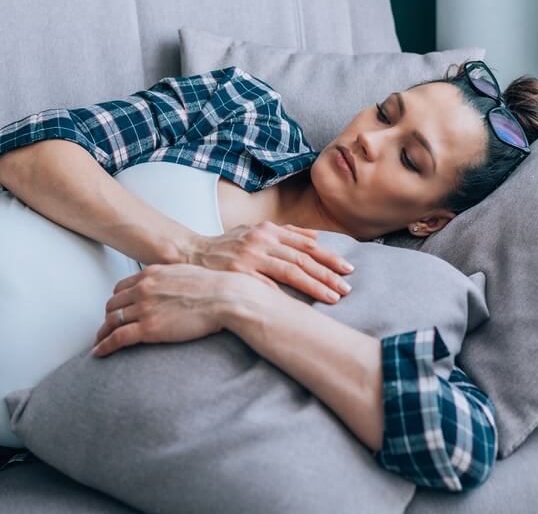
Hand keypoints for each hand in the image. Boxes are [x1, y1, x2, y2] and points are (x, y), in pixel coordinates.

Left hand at [91, 263, 261, 356]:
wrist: (225, 297)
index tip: (117, 310)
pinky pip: (118, 337)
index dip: (117, 301)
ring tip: (100, 342)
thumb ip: (173, 279)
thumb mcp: (188, 274)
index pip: (122, 288)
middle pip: (113, 304)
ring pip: (112, 321)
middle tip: (107, 328)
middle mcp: (143, 288)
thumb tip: (176, 286)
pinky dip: (104, 345)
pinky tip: (99, 352)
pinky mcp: (148, 328)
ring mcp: (144, 308)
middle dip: (108, 317)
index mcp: (152, 274)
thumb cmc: (215, 288)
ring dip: (103, 333)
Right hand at [186, 221, 353, 303]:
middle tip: (347, 288)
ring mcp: (249, 257)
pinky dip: (286, 296)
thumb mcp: (255, 231)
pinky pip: (266, 287)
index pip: (306, 245)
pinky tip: (302, 307)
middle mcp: (261, 240)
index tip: (348, 270)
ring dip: (315, 286)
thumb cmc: (227, 246)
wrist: (190, 254)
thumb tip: (315, 236)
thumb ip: (286, 233)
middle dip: (328, 274)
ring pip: (290, 272)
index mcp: (268, 230)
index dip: (329, 257)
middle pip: (302, 259)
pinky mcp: (238, 273)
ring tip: (334, 297)